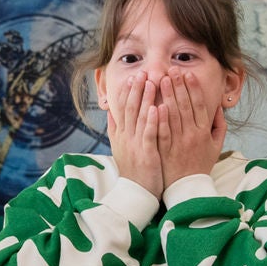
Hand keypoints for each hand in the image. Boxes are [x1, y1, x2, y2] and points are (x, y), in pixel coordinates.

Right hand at [104, 72, 162, 196]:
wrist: (135, 193)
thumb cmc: (132, 170)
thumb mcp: (118, 147)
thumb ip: (115, 129)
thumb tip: (110, 111)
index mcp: (121, 134)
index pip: (122, 108)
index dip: (127, 92)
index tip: (133, 77)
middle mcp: (126, 137)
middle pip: (129, 108)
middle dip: (136, 89)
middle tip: (142, 72)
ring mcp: (135, 145)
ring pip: (139, 117)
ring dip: (145, 99)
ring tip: (150, 82)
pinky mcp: (146, 154)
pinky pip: (149, 134)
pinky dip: (152, 120)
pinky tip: (156, 107)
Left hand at [154, 71, 222, 183]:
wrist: (188, 189)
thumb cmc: (201, 166)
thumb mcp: (216, 146)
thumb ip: (219, 125)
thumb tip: (217, 107)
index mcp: (204, 132)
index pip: (199, 105)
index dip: (193, 88)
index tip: (188, 74)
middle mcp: (192, 134)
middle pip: (185, 105)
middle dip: (178, 86)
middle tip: (171, 70)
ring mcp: (178, 142)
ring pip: (173, 115)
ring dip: (167, 96)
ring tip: (161, 79)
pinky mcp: (166, 150)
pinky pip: (163, 131)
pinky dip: (160, 118)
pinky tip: (155, 104)